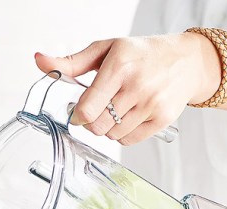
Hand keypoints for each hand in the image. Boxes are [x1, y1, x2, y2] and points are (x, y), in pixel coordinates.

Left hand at [34, 34, 221, 144]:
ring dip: (108, 128)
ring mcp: (152, 103)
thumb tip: (39, 60)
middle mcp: (138, 84)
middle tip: (100, 109)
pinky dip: (123, 134)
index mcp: (120, 65)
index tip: (79, 110)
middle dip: (92, 122)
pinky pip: (128, 141)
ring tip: (118, 109)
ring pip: (111, 135)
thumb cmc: (140, 54)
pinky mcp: (163, 119)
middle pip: (97, 126)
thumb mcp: (105, 50)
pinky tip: (130, 117)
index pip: (87, 109)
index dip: (78, 115)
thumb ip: (70, 62)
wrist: (187, 60)